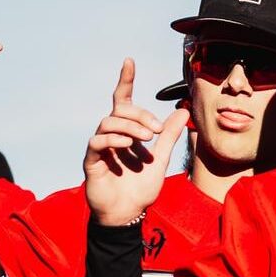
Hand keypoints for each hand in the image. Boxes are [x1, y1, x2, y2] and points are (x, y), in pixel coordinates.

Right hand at [84, 60, 189, 226]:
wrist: (129, 215)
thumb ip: (170, 136)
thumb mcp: (161, 160)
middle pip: (119, 110)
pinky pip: (97, 141)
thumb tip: (184, 111)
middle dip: (140, 115)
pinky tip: (130, 145)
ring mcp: (100, 148)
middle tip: (157, 130)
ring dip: (130, 126)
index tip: (129, 61)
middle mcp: (111, 137)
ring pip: (108, 122)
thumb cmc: (139, 190)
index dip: (125, 81)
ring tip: (146, 139)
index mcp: (126, 133)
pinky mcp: (91, 162)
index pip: (122, 101)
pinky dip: (114, 139)